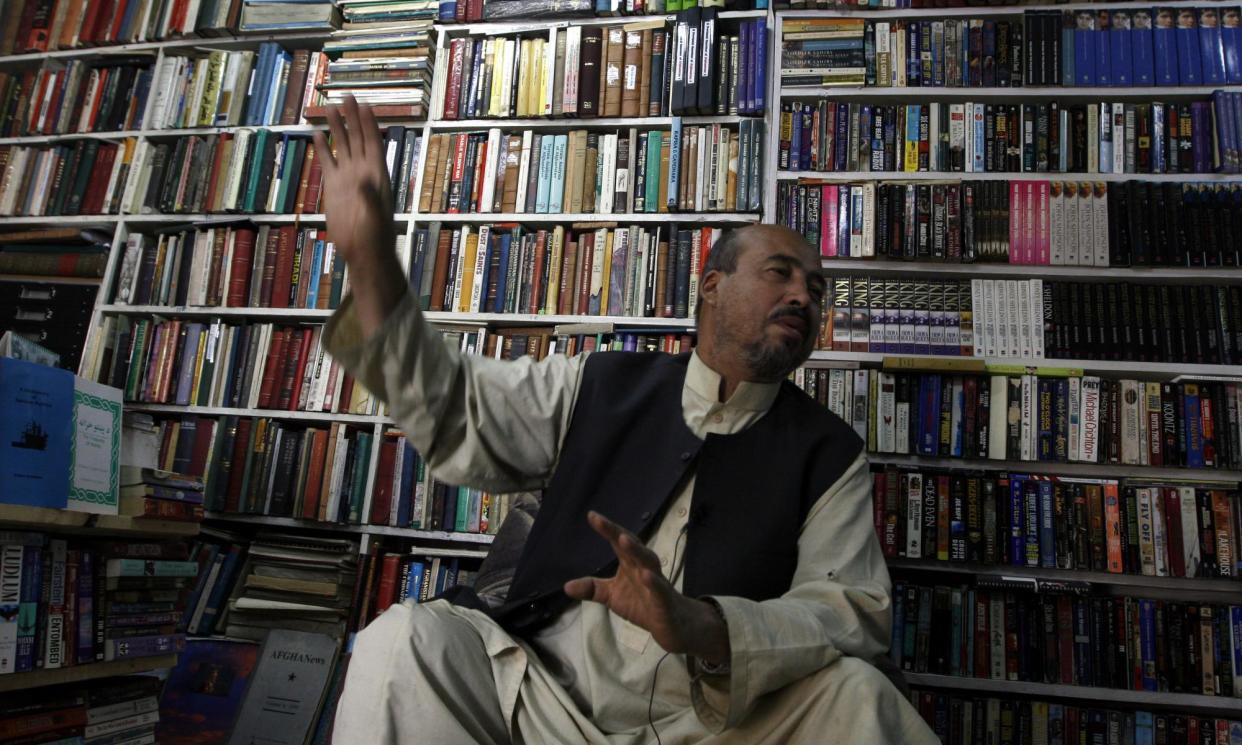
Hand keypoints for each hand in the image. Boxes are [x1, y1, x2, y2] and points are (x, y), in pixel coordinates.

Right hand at [311, 97, 405, 334]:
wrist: (363, 251)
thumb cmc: (375, 236)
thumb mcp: (375, 217)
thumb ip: (370, 197)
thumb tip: (364, 179)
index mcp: (377, 174)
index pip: (373, 143)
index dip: (369, 124)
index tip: (364, 105)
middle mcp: (363, 171)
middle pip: (357, 138)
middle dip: (352, 118)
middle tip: (346, 96)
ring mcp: (348, 177)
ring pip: (342, 146)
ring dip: (337, 127)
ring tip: (329, 107)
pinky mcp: (334, 187)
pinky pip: (328, 162)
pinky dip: (322, 148)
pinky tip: (316, 134)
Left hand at [564, 511, 729, 663]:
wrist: (673, 625)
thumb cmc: (643, 604)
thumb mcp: (613, 597)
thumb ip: (592, 589)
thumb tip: (566, 586)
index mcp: (630, 564)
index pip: (617, 543)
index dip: (606, 529)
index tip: (592, 515)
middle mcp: (643, 568)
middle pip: (632, 546)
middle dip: (617, 533)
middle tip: (601, 521)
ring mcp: (656, 583)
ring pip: (648, 561)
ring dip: (636, 550)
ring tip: (623, 540)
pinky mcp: (664, 601)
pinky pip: (660, 589)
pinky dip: (654, 582)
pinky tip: (646, 575)